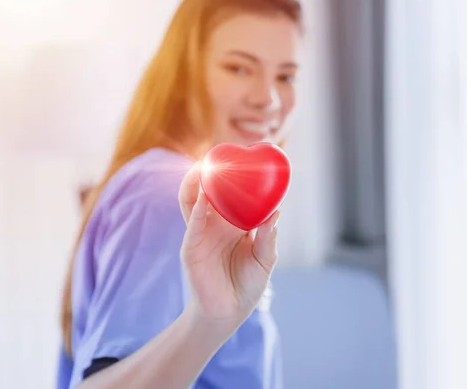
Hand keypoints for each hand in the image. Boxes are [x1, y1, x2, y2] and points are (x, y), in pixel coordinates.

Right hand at [178, 162, 279, 325]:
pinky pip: (193, 224)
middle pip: (210, 191)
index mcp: (235, 225)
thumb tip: (276, 211)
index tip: (249, 158)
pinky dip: (198, 209)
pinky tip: (204, 197)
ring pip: (194, 201)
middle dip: (213, 172)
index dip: (239, 178)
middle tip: (223, 153)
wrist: (228, 314)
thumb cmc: (246, 286)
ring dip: (197, 182)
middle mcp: (216, 224)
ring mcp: (201, 234)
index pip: (234, 195)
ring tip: (206, 165)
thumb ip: (268, 237)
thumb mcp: (264, 260)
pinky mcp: (191, 248)